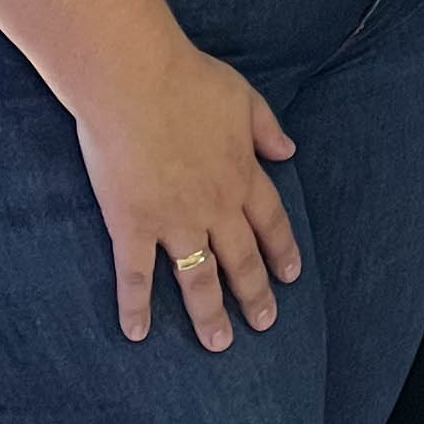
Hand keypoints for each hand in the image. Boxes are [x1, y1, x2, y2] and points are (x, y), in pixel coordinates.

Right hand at [71, 37, 302, 348]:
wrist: (135, 80)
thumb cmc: (187, 80)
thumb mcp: (244, 97)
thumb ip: (266, 129)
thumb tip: (288, 150)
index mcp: (242, 175)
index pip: (270, 222)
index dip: (282, 250)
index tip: (290, 276)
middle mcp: (214, 206)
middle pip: (241, 259)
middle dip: (255, 295)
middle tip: (264, 324)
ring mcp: (174, 220)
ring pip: (198, 278)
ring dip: (209, 314)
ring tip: (219, 344)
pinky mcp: (132, 224)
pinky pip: (136, 275)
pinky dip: (137, 307)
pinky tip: (137, 334)